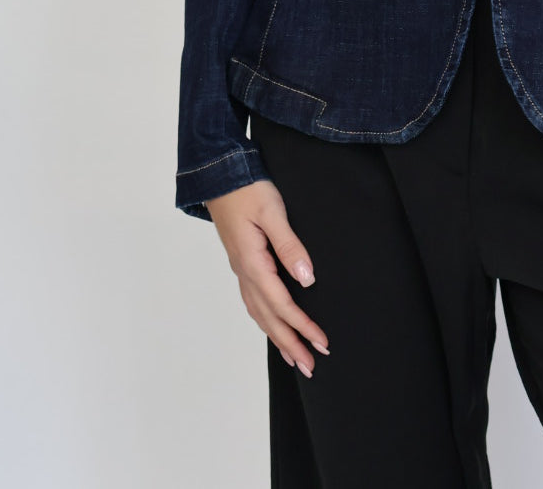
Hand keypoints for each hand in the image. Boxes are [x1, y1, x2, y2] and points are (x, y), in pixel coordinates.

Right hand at [206, 180, 329, 377]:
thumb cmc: (247, 189)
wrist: (220, 174)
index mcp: (252, 262)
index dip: (302, 326)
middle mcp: (244, 272)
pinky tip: (273, 326)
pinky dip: (266, 320)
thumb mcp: (272, 211)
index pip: (281, 304)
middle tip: (311, 368)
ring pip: (260, 313)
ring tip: (295, 359)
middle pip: (269, 318)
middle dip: (291, 343)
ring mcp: (241, 269)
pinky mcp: (243, 263)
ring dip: (278, 337)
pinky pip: (254, 301)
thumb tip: (307, 278)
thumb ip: (289, 244)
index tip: (322, 343)